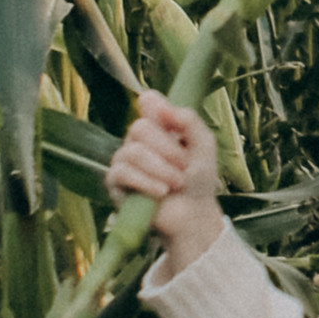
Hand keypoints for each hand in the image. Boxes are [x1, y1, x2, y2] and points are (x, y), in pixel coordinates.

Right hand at [107, 88, 227, 272]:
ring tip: (177, 183)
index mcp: (159, 126)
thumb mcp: (203, 145)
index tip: (170, 121)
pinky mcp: (115, 183)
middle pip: (140, 128)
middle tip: (184, 167)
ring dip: (160, 169)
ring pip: (132, 152)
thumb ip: (188, 120)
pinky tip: (161, 192)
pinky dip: (145, 182)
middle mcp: (137, 139)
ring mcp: (124, 160)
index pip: (148, 102)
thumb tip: (158, 104)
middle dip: (167, 149)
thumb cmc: (198, 180)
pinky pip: (121, 173)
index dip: (155, 106)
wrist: (193, 215)